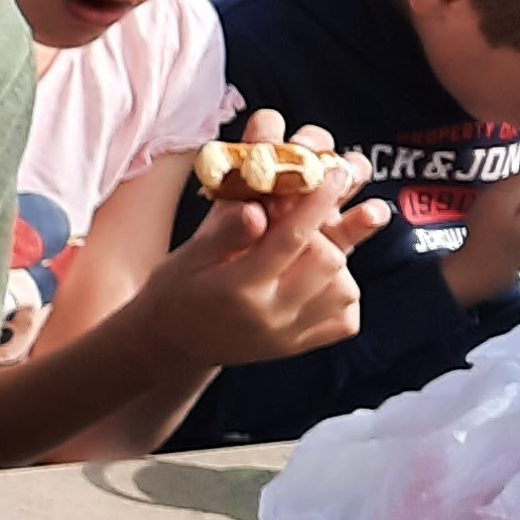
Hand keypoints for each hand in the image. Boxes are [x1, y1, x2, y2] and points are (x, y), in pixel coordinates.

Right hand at [150, 118, 386, 364]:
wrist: (174, 342)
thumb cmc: (179, 289)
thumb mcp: (188, 254)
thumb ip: (224, 230)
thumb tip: (257, 208)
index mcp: (237, 287)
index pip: (291, 238)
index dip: (317, 201)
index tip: (333, 173)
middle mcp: (269, 315)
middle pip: (327, 261)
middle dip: (324, 230)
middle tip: (301, 219)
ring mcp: (288, 335)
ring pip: (345, 290)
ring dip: (335, 261)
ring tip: (305, 251)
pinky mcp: (300, 346)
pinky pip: (345, 320)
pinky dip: (340, 293)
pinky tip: (316, 281)